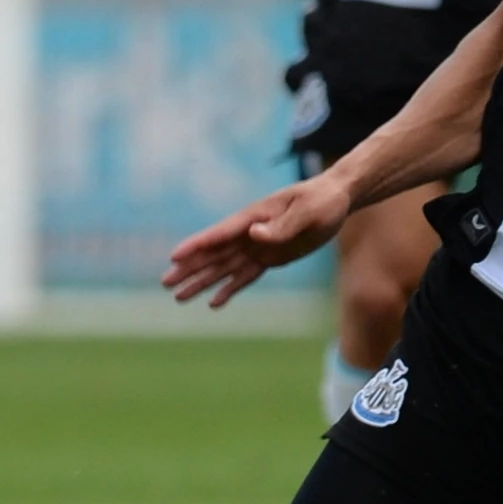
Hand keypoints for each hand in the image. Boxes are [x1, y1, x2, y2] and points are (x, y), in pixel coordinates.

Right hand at [161, 174, 353, 305]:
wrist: (336, 200)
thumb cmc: (322, 200)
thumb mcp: (307, 211)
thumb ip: (283, 226)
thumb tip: (254, 236)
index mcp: (254, 217)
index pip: (220, 233)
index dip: (197, 245)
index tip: (174, 256)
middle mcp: (250, 233)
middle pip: (214, 253)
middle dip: (189, 268)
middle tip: (166, 282)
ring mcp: (257, 246)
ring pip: (223, 268)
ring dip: (202, 281)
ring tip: (179, 297)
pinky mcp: (269, 258)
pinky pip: (245, 276)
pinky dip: (229, 289)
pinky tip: (213, 303)